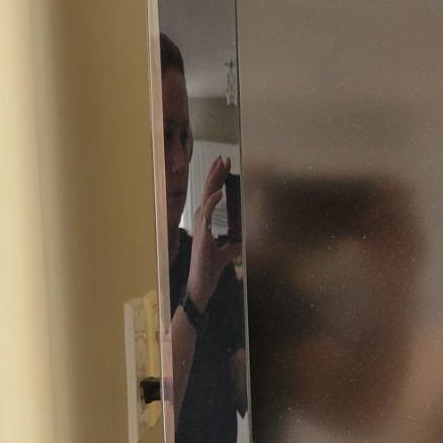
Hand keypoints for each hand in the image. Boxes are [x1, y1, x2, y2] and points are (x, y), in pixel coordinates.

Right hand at [186, 156, 242, 312]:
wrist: (201, 284)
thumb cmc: (209, 268)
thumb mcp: (226, 254)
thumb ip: (233, 246)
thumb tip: (242, 243)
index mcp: (206, 222)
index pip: (211, 195)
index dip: (217, 180)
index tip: (224, 165)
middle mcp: (201, 221)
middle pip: (208, 191)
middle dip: (216, 173)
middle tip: (223, 158)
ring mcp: (200, 226)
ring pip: (206, 197)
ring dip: (214, 181)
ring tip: (221, 166)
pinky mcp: (201, 234)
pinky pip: (206, 214)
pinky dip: (212, 202)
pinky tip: (219, 192)